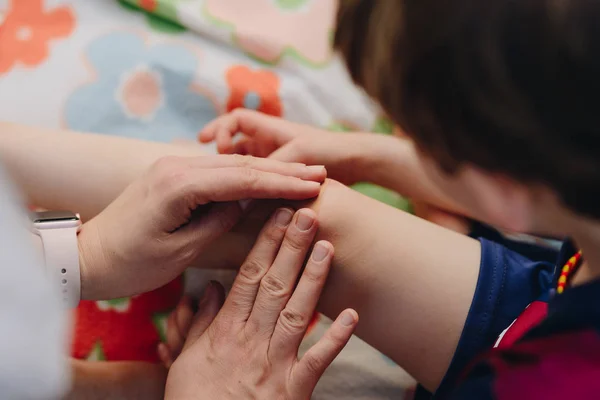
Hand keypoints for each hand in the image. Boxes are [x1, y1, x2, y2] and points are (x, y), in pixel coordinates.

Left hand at [77, 155, 325, 299]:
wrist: (88, 256)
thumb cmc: (130, 263)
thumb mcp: (178, 250)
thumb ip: (217, 221)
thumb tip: (245, 202)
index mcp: (178, 185)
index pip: (241, 180)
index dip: (281, 183)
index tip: (314, 186)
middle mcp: (176, 166)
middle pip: (241, 165)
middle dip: (283, 170)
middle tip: (320, 173)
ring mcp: (173, 166)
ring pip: (231, 165)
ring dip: (268, 169)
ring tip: (304, 172)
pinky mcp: (172, 174)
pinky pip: (217, 171)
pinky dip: (246, 175)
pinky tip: (267, 177)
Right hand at [165, 208, 357, 399]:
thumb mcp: (185, 361)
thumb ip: (200, 322)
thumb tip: (211, 287)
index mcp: (225, 331)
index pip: (248, 277)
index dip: (265, 244)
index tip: (277, 216)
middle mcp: (252, 340)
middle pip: (275, 286)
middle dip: (292, 248)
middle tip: (308, 214)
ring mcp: (276, 363)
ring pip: (297, 313)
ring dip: (313, 279)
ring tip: (326, 246)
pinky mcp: (295, 389)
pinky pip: (318, 360)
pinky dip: (336, 338)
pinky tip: (352, 313)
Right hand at [199, 109, 372, 184]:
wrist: (359, 160)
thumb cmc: (331, 149)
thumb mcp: (299, 153)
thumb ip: (273, 166)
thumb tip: (247, 185)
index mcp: (270, 128)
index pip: (235, 120)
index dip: (218, 128)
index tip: (205, 142)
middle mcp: (270, 142)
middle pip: (236, 144)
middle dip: (221, 155)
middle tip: (208, 170)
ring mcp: (276, 159)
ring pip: (246, 165)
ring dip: (236, 175)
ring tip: (219, 192)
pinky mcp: (283, 177)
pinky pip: (259, 182)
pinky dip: (250, 189)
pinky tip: (241, 206)